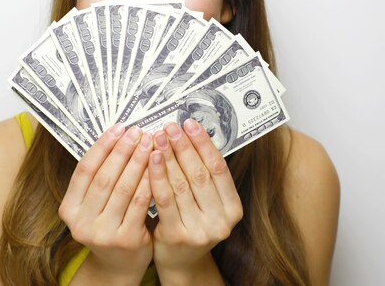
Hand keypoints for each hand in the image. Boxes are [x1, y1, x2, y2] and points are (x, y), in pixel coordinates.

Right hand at [58, 124, 153, 282]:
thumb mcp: (93, 205)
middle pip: (104, 177)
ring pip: (123, 188)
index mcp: (68, 209)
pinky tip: (157, 166)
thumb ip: (99, 177)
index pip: (85, 169)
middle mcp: (81, 222)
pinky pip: (140, 203)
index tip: (118, 128)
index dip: (102, 146)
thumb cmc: (108, 225)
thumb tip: (118, 135)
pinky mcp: (126, 239)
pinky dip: (149, 181)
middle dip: (123, 151)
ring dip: (138, 162)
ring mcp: (103, 233)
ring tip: (149, 143)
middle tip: (138, 132)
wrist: (118, 266)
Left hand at [148, 119, 242, 280]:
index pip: (219, 168)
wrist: (180, 261)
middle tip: (170, 126)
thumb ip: (203, 176)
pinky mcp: (177, 236)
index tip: (190, 124)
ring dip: (169, 157)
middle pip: (200, 174)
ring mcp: (200, 231)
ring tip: (158, 137)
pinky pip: (165, 199)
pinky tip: (151, 159)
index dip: (204, 143)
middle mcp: (221, 221)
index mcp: (233, 209)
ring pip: (181, 185)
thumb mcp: (207, 202)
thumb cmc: (191, 222)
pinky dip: (157, 176)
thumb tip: (189, 134)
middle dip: (184, 146)